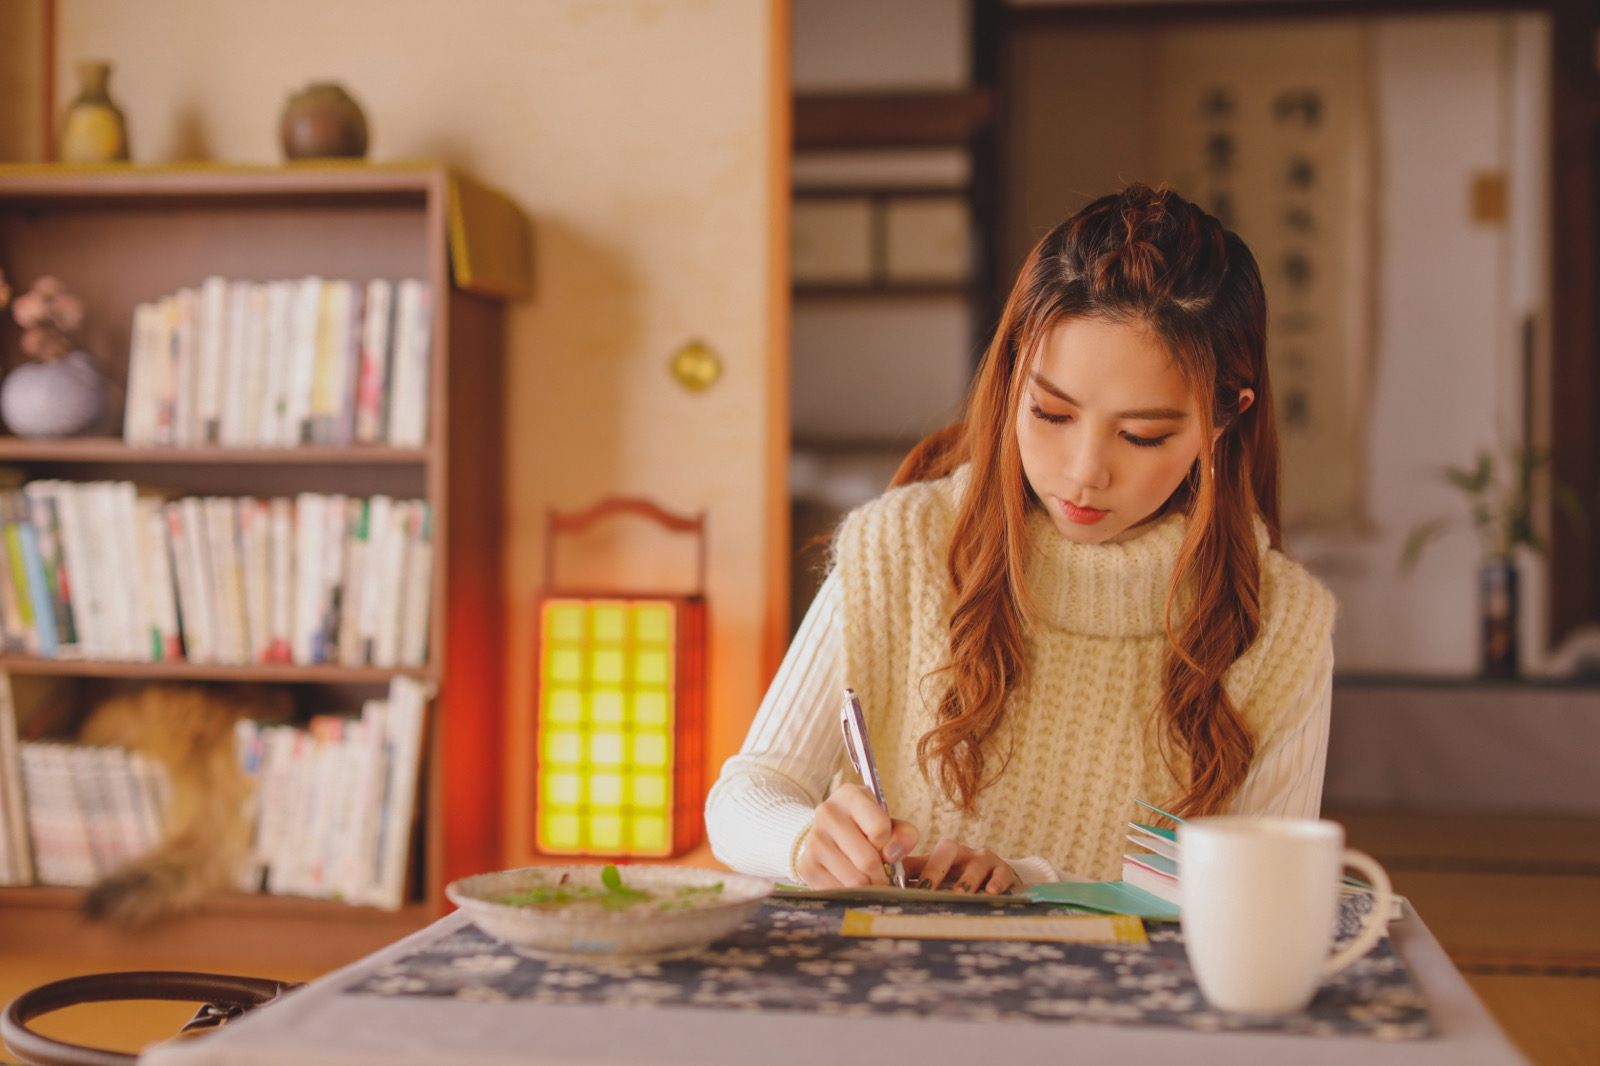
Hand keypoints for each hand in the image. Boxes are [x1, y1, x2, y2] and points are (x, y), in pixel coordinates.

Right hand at [798, 783, 918, 888]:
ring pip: (855, 881)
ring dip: (868, 888)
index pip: (880, 828)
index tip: (884, 847)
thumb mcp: (888, 823)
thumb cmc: (865, 828)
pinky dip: (850, 896)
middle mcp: (827, 813)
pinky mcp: (805, 865)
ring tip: (868, 882)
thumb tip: (893, 855)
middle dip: (882, 876)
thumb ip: (903, 835)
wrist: (827, 834)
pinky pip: (838, 893)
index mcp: (850, 795)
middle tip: (883, 877)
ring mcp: (813, 840)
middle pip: (868, 861)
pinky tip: (850, 885)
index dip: (889, 844)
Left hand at [902, 839, 1018, 894]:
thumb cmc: (959, 876)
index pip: (923, 857)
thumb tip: (880, 884)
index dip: (911, 869)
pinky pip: (1001, 873)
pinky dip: (996, 883)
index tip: (900, 887)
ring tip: (960, 894)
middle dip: (936, 869)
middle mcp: (961, 853)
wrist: (996, 874)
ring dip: (967, 880)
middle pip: (947, 850)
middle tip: (926, 889)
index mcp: (941, 854)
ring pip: (975, 864)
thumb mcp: (936, 873)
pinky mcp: (1003, 870)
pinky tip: (991, 893)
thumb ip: (910, 875)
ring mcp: (983, 860)